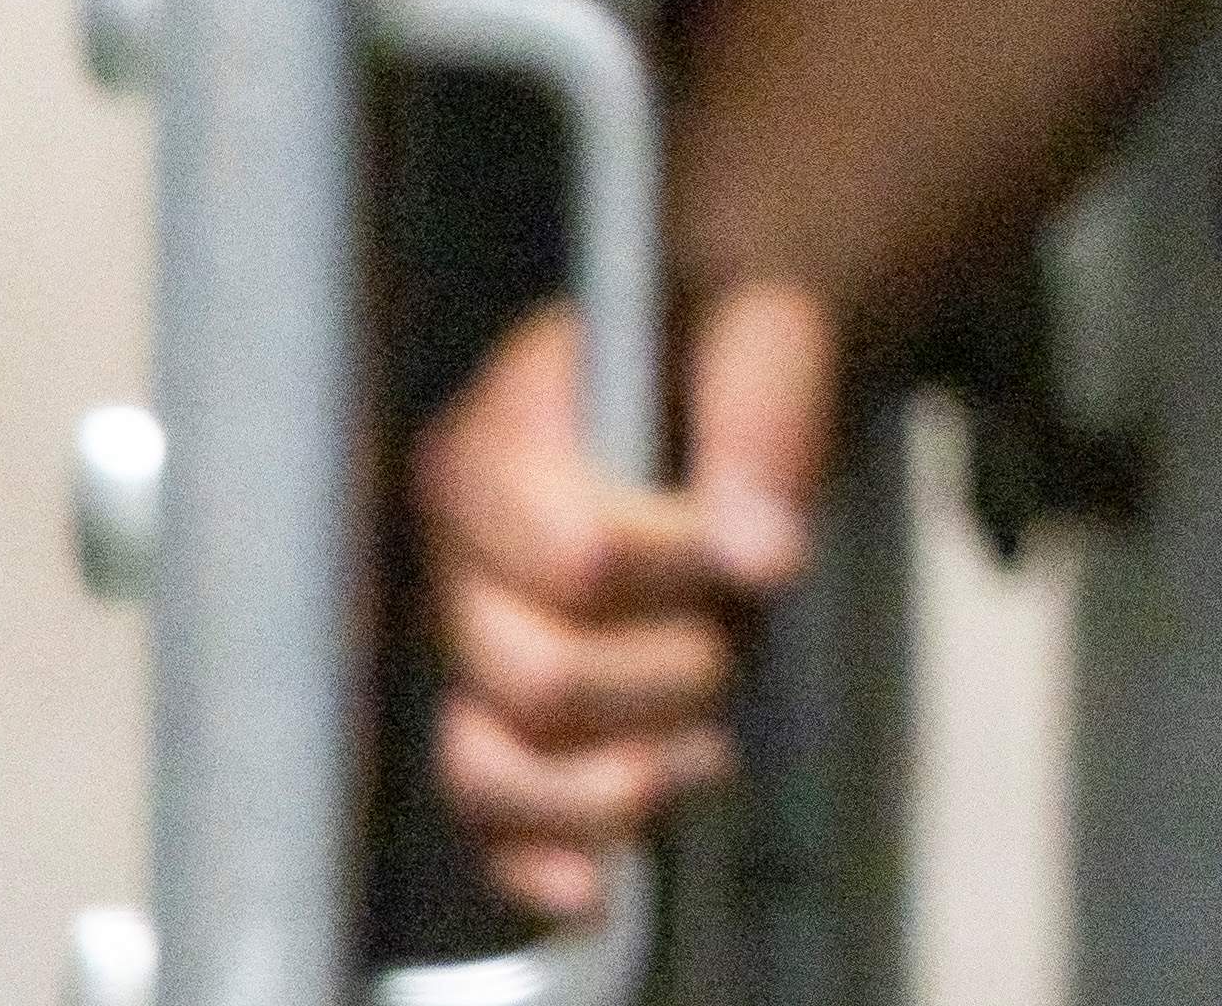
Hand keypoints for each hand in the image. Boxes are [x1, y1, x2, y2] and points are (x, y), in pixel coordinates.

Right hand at [411, 278, 839, 919]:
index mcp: (494, 438)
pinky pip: (484, 823)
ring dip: (620, 777)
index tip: (756, 545)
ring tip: (706, 737)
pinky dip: (539, 863)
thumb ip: (761, 417)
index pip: (574, 555)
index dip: (680, 566)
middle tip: (736, 632)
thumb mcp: (766, 335)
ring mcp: (468, 646)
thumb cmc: (727, 348)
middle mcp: (456, 553)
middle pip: (535, 678)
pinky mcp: (501, 722)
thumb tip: (759, 552)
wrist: (717, 375)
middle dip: (668, 673)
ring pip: (491, 766)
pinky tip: (598, 886)